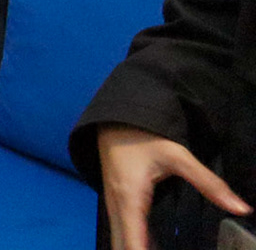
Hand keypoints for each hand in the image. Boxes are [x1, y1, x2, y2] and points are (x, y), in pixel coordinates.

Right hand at [97, 125, 251, 249]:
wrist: (115, 119)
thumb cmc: (143, 136)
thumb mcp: (178, 156)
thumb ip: (209, 183)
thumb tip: (241, 208)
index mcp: (130, 200)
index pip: (133, 243)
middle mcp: (117, 207)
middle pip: (122, 246)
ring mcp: (114, 205)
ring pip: (119, 240)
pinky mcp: (117, 202)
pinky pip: (122, 231)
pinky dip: (134, 243)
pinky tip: (151, 248)